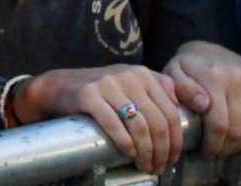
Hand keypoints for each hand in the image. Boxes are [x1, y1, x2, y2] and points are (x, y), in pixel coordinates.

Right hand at [17, 64, 185, 174]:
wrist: (60, 85)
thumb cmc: (100, 90)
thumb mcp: (131, 82)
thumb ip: (158, 88)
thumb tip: (180, 106)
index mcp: (144, 73)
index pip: (171, 112)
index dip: (176, 141)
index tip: (173, 158)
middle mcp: (129, 75)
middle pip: (158, 122)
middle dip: (162, 151)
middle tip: (158, 167)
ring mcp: (108, 84)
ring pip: (140, 126)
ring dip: (146, 152)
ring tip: (145, 165)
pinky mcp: (89, 94)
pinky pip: (114, 124)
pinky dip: (125, 144)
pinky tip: (129, 154)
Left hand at [164, 40, 240, 159]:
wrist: (208, 49)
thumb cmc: (188, 65)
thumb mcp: (174, 72)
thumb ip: (182, 89)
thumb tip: (203, 105)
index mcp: (214, 77)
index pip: (219, 124)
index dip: (213, 144)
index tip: (205, 153)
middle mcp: (238, 77)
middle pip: (237, 129)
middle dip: (225, 147)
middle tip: (215, 153)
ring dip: (240, 144)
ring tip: (227, 148)